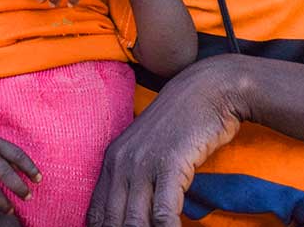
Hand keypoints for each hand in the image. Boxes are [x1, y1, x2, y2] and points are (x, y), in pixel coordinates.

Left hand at [87, 56, 246, 226]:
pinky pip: (163, 214)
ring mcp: (145, 164)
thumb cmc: (183, 122)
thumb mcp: (149, 147)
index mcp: (113, 160)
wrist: (208, 90)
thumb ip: (136, 176)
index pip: (95, 213)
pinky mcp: (170, 166)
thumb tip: (135, 211)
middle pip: (112, 222)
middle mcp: (122, 163)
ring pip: (134, 223)